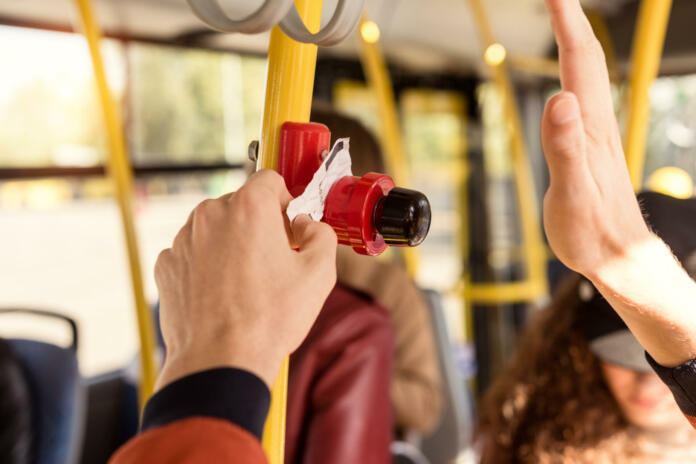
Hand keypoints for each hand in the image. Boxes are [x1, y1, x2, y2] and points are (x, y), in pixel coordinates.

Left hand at [154, 170, 336, 389]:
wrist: (220, 361)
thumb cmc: (269, 319)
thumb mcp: (319, 273)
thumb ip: (321, 234)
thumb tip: (308, 226)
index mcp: (249, 208)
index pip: (269, 180)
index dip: (285, 201)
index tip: (289, 226)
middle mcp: (210, 215)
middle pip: (241, 204)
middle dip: (259, 225)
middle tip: (273, 261)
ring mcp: (183, 240)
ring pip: (215, 229)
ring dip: (231, 244)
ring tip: (247, 283)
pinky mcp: (167, 265)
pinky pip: (193, 253)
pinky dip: (207, 265)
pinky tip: (222, 294)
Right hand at [542, 0, 695, 366]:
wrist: (619, 257)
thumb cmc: (592, 232)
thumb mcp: (572, 193)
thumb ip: (564, 147)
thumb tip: (560, 99)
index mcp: (589, 128)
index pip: (578, 63)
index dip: (567, 24)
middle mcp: (596, 124)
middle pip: (586, 62)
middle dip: (571, 23)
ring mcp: (595, 136)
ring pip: (587, 78)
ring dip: (574, 44)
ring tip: (561, 23)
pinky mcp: (591, 150)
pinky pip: (583, 99)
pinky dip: (574, 75)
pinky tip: (567, 82)